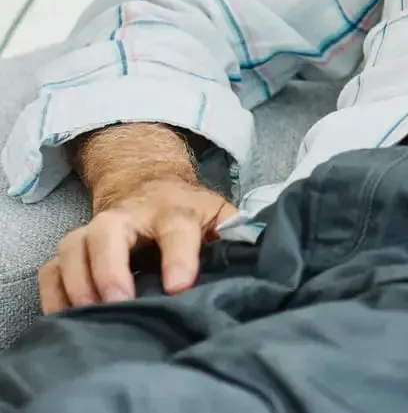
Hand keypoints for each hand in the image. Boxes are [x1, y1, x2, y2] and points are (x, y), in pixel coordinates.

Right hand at [39, 178, 238, 312]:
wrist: (148, 185)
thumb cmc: (188, 210)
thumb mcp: (218, 213)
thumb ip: (236, 232)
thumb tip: (261, 253)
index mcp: (174, 210)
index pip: (176, 228)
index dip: (179, 257)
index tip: (179, 287)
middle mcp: (128, 216)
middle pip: (108, 233)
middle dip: (110, 270)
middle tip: (121, 302)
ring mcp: (95, 230)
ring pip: (73, 249)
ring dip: (78, 284)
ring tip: (95, 315)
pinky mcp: (73, 247)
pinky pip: (51, 269)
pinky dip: (54, 294)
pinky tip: (70, 317)